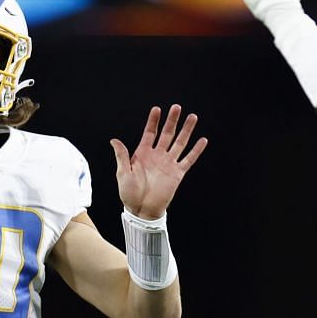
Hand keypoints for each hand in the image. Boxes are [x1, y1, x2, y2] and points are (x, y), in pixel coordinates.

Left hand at [110, 104, 206, 219]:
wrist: (141, 210)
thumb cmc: (129, 194)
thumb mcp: (123, 173)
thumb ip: (122, 156)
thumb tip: (114, 140)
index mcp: (143, 154)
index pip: (150, 133)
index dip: (153, 121)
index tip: (157, 109)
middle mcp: (157, 156)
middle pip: (167, 134)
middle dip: (172, 120)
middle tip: (177, 107)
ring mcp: (168, 163)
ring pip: (180, 143)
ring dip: (186, 130)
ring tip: (192, 117)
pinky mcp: (177, 173)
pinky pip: (188, 160)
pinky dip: (196, 150)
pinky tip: (202, 140)